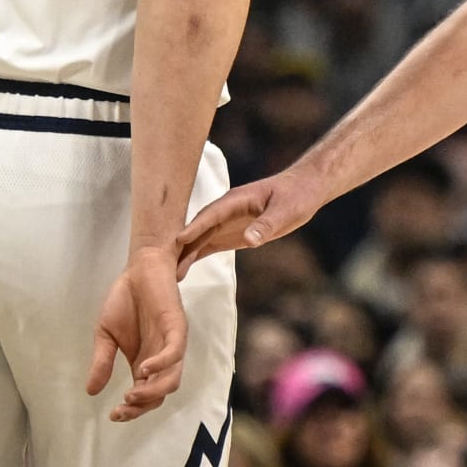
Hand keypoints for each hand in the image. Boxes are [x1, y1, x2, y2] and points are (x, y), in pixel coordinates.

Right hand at [86, 245, 186, 422]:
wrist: (139, 269)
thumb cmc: (125, 300)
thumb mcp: (105, 335)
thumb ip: (102, 361)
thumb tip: (91, 391)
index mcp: (144, 363)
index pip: (145, 396)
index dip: (133, 410)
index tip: (113, 415)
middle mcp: (160, 358)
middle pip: (160, 394)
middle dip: (142, 407)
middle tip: (121, 409)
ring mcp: (170, 343)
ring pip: (171, 379)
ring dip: (152, 392)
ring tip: (131, 393)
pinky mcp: (176, 326)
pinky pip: (175, 351)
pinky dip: (161, 364)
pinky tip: (142, 369)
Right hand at [176, 169, 323, 277]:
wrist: (303, 190)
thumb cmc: (296, 196)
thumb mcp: (286, 211)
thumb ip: (267, 224)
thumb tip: (249, 240)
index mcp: (236, 200)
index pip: (211, 214)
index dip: (195, 226)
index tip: (178, 240)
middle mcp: (226, 211)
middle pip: (199, 228)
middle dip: (181, 245)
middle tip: (163, 265)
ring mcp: (225, 222)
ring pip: (200, 239)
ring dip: (185, 254)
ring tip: (169, 275)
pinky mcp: (230, 233)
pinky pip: (208, 245)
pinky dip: (194, 256)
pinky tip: (181, 270)